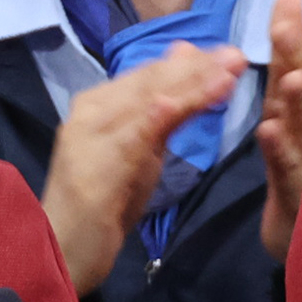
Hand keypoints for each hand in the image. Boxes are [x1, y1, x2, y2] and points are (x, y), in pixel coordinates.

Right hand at [40, 42, 246, 296]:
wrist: (64, 248)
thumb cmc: (104, 202)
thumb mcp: (139, 151)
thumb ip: (160, 114)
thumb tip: (183, 67)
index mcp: (99, 103)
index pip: (149, 73)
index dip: (189, 63)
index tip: (226, 54)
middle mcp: (92, 110)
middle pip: (150, 80)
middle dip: (197, 67)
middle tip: (237, 55)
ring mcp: (91, 133)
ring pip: (147, 100)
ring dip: (190, 85)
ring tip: (227, 73)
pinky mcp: (96, 160)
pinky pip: (136, 132)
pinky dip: (160, 115)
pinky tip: (180, 103)